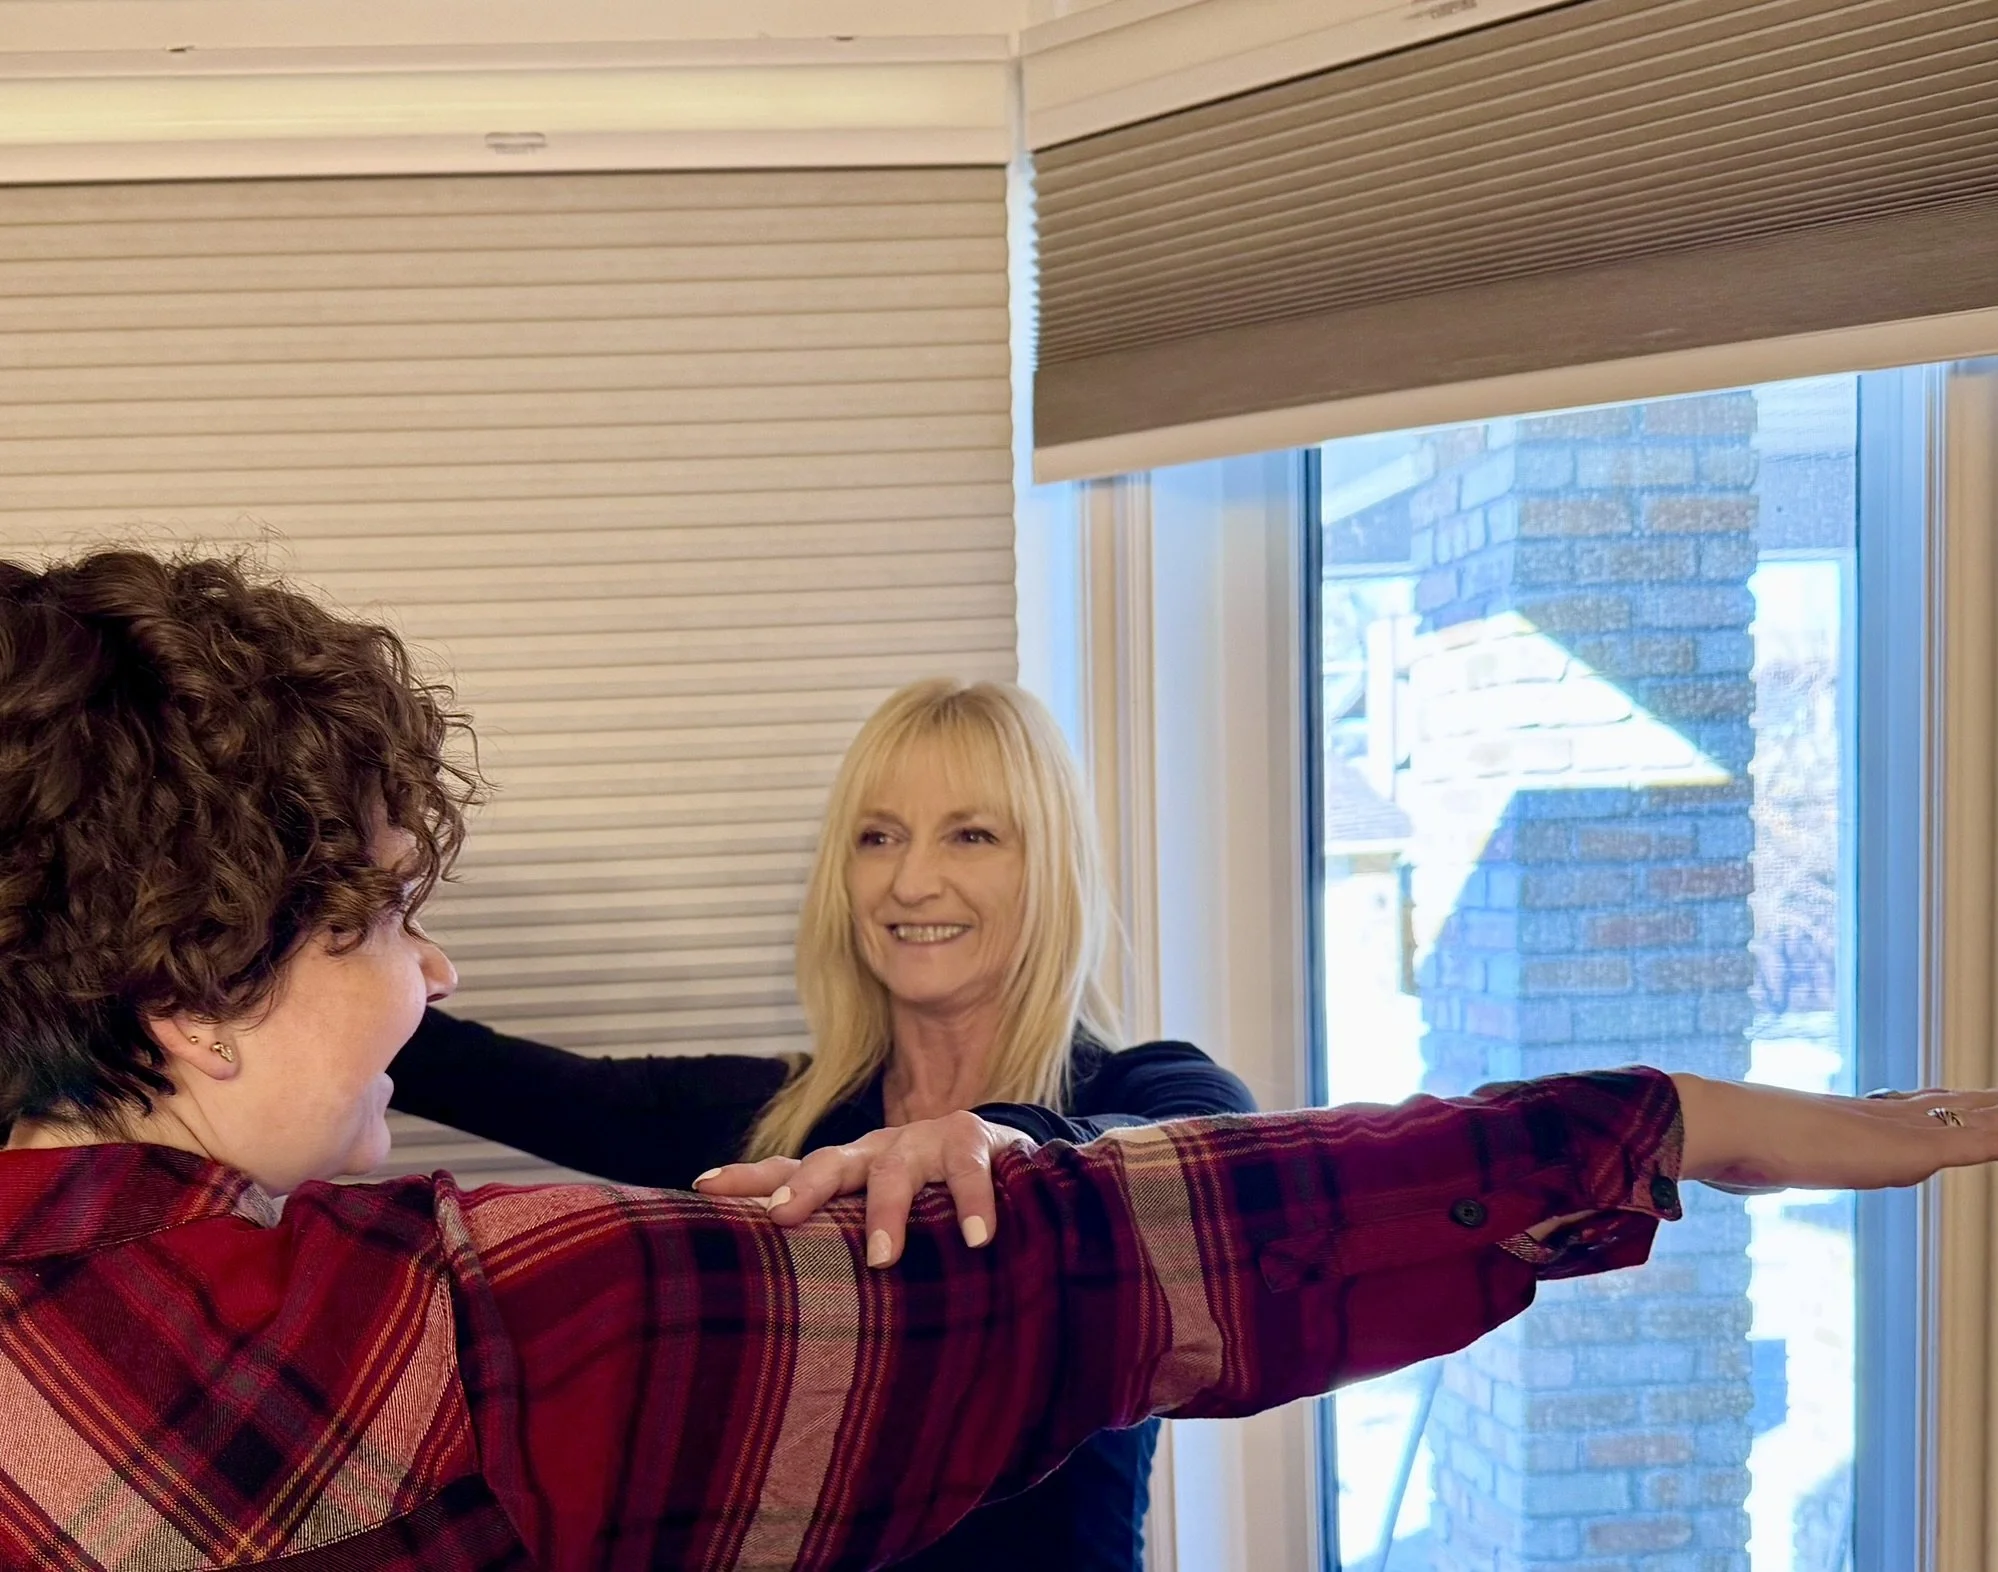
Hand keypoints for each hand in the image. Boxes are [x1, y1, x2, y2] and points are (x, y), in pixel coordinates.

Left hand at [693, 1111, 1036, 1267]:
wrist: (1001, 1150)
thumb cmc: (928, 1197)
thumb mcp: (878, 1215)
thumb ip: (839, 1247)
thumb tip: (777, 1305)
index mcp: (847, 1170)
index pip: (789, 1169)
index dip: (749, 1178)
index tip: (703, 1188)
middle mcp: (876, 1151)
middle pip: (831, 1162)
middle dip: (806, 1186)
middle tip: (782, 1216)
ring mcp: (921, 1142)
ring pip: (894, 1171)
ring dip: (887, 1211)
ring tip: (882, 1257)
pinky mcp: (971, 1141)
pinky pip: (968, 1171)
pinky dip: (972, 1202)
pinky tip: (976, 1237)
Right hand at [1673, 1074, 1997, 1190]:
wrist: (1725, 1126)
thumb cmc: (1723, 1145)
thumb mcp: (1746, 1164)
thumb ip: (1754, 1169)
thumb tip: (1734, 1176)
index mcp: (1840, 1118)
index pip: (1899, 1108)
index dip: (1931, 1104)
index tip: (1951, 1098)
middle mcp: (1873, 1117)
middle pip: (1943, 1108)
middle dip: (1978, 1106)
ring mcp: (1893, 1131)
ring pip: (1968, 1121)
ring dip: (1996, 1114)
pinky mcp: (1909, 1152)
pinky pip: (1973, 1146)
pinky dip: (1997, 1139)